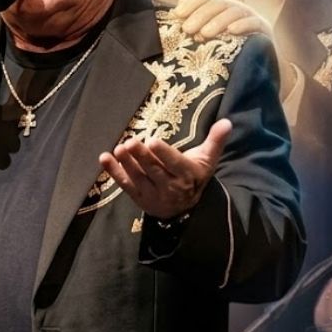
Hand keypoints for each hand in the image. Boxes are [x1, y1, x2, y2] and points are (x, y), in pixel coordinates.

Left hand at [99, 119, 231, 218]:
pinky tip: (103, 159)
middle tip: (130, 142)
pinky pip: (124, 185)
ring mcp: (153, 194)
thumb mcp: (207, 159)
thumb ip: (216, 140)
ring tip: (118, 149)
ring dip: (126, 164)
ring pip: (138, 178)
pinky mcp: (138, 197)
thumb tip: (227, 121)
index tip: (153, 142)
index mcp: (187, 175)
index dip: (164, 154)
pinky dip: (113, 172)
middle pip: (154, 170)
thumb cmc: (194, 175)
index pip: (175, 164)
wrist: (185, 209)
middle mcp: (170, 187)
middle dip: (142, 157)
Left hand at [173, 0, 295, 98]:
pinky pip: (255, 23)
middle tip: (188, 29)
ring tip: (204, 33)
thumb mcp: (208, 39)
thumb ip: (195, 24)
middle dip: (201, 15)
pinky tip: (231, 31)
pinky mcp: (265, 30)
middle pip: (218, 4)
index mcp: (221, 8)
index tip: (177, 14)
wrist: (258, 71)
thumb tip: (177, 9)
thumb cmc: (227, 54)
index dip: (191, 3)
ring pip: (234, 12)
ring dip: (218, 21)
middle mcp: (236, 9)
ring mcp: (252, 17)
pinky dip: (243, 25)